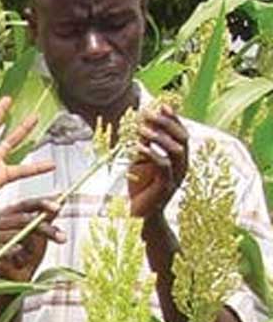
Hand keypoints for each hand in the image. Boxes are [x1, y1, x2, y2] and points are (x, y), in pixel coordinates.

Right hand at [0, 197, 65, 281]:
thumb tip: (62, 198)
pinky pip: (4, 248)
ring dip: (31, 243)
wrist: (18, 277)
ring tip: (36, 252)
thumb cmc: (28, 253)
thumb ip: (48, 216)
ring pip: (15, 233)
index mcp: (9, 214)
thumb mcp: (41, 233)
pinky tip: (20, 252)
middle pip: (22, 219)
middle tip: (61, 236)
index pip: (26, 204)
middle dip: (44, 228)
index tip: (58, 206)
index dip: (42, 203)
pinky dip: (14, 250)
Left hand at [128, 104, 187, 219]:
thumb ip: (144, 148)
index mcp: (179, 160)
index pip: (181, 134)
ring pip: (176, 151)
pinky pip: (163, 166)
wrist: (140, 216)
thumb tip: (139, 127)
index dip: (173, 119)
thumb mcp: (141, 164)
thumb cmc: (140, 188)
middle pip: (183, 139)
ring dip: (160, 137)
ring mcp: (176, 177)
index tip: (162, 105)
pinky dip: (151, 154)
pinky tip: (138, 146)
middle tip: (150, 113)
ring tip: (143, 128)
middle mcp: (182, 167)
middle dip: (167, 123)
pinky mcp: (166, 187)